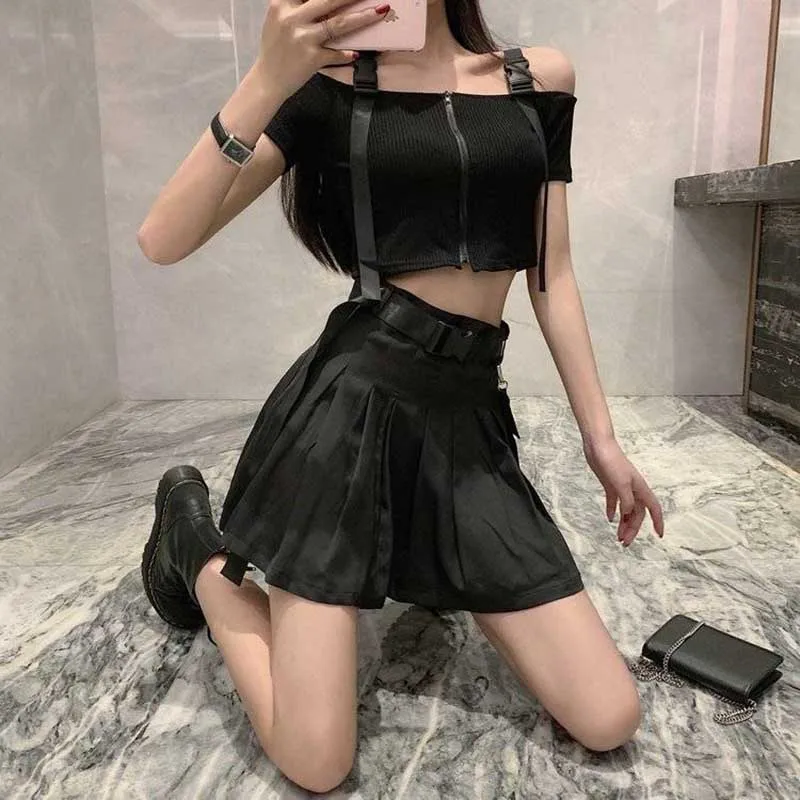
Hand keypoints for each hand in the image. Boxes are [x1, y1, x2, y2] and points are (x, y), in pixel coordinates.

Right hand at [257, 0, 390, 96]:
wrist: (267, 80)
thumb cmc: (275, 48)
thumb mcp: (278, 19)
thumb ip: (295, 6)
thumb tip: (324, 3)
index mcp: (282, 4)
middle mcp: (292, 18)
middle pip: (328, 0)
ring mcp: (303, 39)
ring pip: (338, 24)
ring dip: (362, 17)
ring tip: (380, 11)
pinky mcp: (312, 59)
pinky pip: (335, 54)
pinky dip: (347, 54)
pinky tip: (356, 53)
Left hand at [583, 437, 664, 547]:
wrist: (598, 446)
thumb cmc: (612, 462)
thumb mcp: (620, 484)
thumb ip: (626, 501)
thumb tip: (627, 514)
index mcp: (640, 489)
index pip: (653, 509)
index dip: (658, 522)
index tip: (659, 535)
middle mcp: (633, 490)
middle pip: (637, 514)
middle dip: (633, 529)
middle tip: (624, 543)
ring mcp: (621, 487)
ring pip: (626, 510)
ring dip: (624, 523)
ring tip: (618, 536)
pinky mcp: (610, 485)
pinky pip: (614, 502)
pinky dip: (612, 511)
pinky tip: (609, 519)